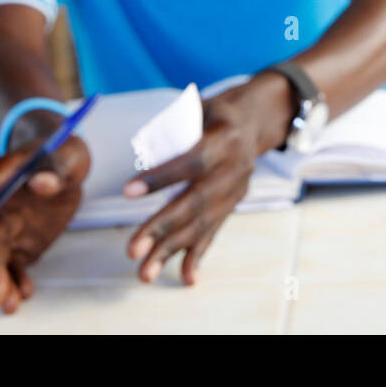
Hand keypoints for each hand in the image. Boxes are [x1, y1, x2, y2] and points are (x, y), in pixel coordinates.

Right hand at [0, 135, 90, 314]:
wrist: (65, 163)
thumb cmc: (61, 151)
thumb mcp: (66, 153)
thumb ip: (55, 168)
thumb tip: (40, 183)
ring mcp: (4, 226)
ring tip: (6, 305)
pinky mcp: (18, 242)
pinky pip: (13, 265)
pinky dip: (17, 280)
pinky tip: (25, 293)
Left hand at [122, 71, 292, 284]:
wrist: (257, 121)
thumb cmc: (217, 112)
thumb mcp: (199, 107)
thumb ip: (173, 127)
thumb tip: (139, 148)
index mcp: (225, 139)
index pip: (192, 162)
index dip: (161, 178)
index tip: (127, 192)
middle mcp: (233, 169)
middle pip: (196, 203)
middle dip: (162, 229)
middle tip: (132, 250)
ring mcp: (235, 190)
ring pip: (203, 225)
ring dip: (172, 251)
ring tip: (145, 273)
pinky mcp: (232, 205)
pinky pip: (214, 233)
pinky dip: (197, 257)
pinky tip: (184, 279)